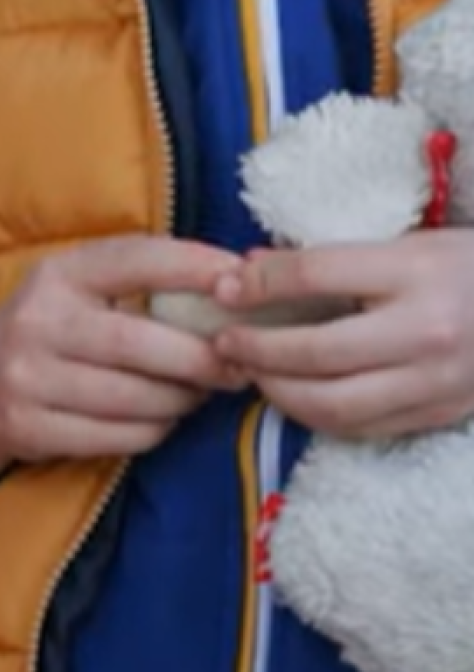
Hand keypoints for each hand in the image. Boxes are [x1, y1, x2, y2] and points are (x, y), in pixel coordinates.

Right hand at [0, 236, 241, 485]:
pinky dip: (154, 431)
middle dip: (203, 359)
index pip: (135, 260)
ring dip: (182, 401)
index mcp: (58, 274)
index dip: (194, 267)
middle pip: (141, 344)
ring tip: (197, 392)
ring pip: (136, 398)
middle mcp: (38, 321)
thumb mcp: (78, 289)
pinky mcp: (30, 427)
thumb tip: (239, 279)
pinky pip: (120, 437)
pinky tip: (158, 418)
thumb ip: (141, 280)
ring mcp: (29, 377)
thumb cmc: (52, 329)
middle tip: (238, 366)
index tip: (244, 281)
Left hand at [212, 231, 473, 437]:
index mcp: (414, 271)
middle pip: (319, 350)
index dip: (259, 284)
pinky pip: (364, 428)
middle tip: (223, 342)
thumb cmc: (463, 265)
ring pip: (336, 403)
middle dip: (258, 349)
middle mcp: (427, 331)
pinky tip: (292, 397)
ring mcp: (437, 382)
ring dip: (280, 391)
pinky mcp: (441, 416)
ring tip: (251, 372)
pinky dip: (317, 417)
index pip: (315, 274)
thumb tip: (248, 267)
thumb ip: (329, 259)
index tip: (222, 289)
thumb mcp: (404, 242)